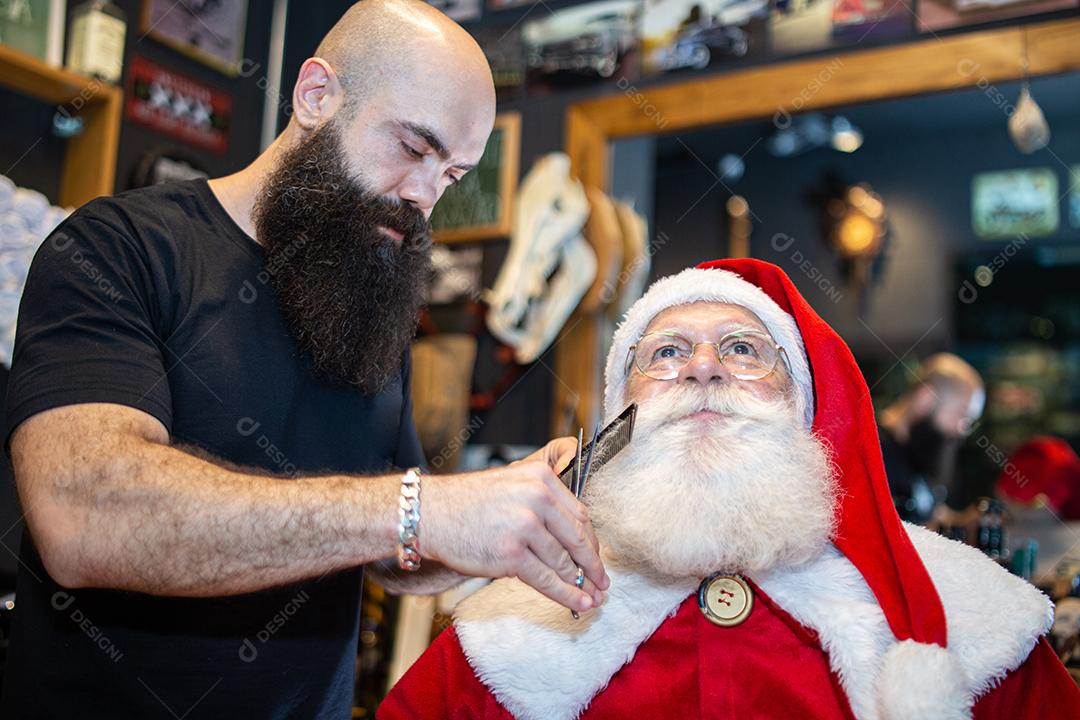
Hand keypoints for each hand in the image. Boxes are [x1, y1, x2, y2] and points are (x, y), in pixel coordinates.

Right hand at [421, 439, 608, 612]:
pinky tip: (579, 602)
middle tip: (603, 581)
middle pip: (577, 538)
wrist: (429, 514)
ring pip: (564, 562)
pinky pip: (547, 579)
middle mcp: (537, 498)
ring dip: (581, 584)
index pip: (579, 513)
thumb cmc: (467, 503)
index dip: (591, 540)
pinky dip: (566, 595)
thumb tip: (571, 537)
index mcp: (541, 477)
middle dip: (593, 565)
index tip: (596, 556)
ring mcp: (524, 526)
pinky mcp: (511, 554)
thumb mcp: (510, 485)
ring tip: (591, 597)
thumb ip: (541, 501)